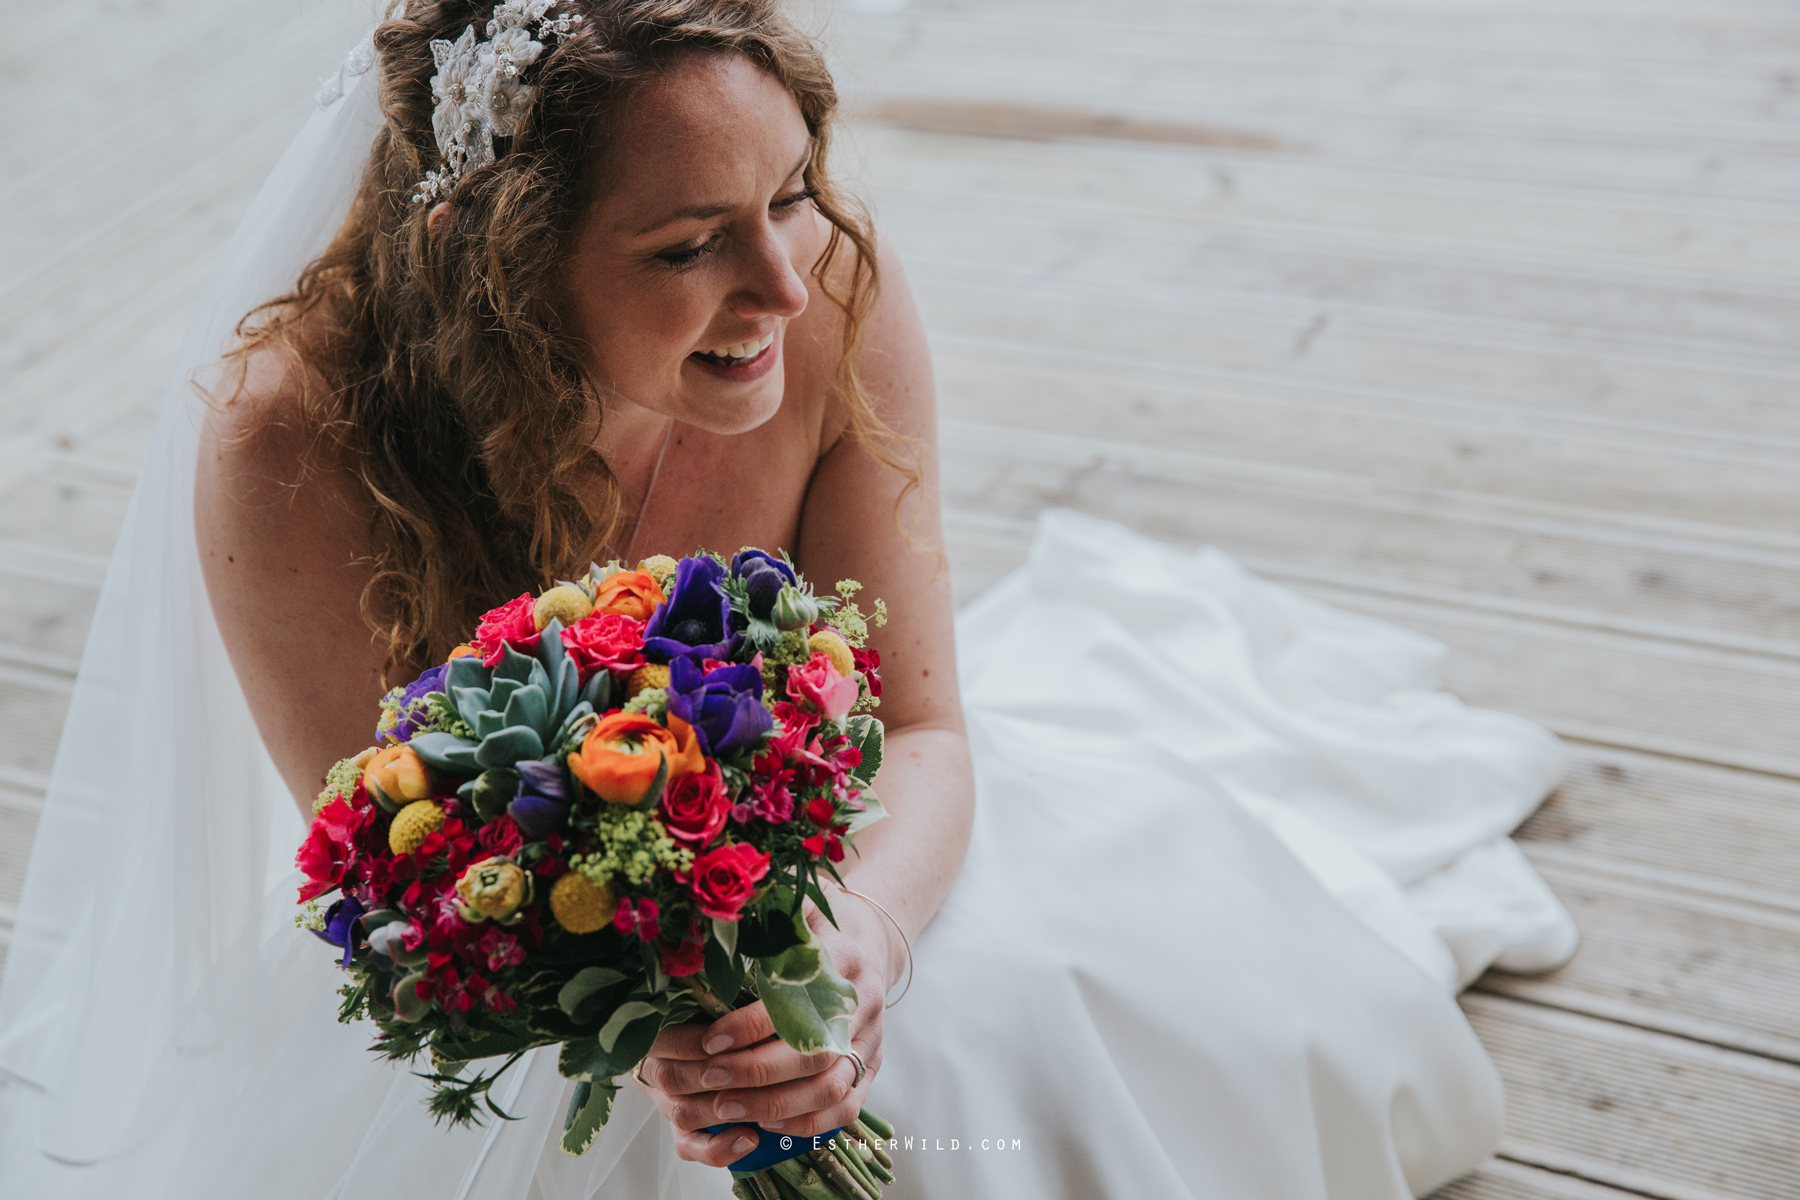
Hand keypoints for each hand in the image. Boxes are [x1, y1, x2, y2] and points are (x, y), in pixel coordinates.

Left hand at [629, 893, 898, 1166]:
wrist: (871, 942)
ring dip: (777, 1105)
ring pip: (831, 1087)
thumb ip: (762, 912)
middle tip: (709, 1079)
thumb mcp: (796, 906)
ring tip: (728, 1109)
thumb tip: (711, 920)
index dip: (751, 1024)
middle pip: (815, 1052)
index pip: (798, 999)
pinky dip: (808, 1123)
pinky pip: (847, 1107)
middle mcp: (865, 1001)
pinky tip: (767, 1124)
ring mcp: (871, 1038)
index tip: (709, 1038)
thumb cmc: (818, 926)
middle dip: (756, 1072)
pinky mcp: (872, 1066)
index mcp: (845, 958)